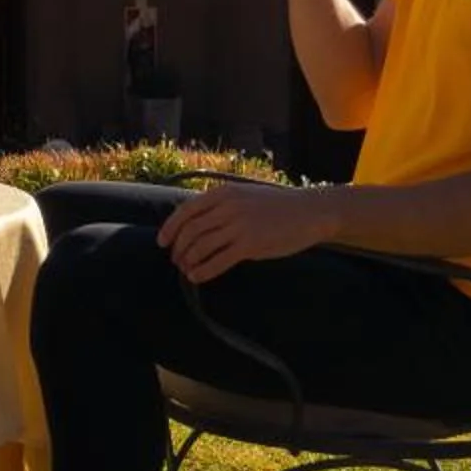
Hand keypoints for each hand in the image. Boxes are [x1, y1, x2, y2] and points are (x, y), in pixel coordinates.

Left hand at [157, 182, 340, 283]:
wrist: (309, 212)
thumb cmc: (276, 206)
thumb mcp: (244, 195)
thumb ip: (220, 205)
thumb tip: (194, 223)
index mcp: (223, 193)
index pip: (186, 210)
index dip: (170, 228)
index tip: (162, 242)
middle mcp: (228, 207)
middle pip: (190, 231)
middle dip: (178, 248)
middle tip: (176, 260)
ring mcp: (239, 226)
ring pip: (201, 247)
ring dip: (188, 261)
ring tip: (186, 269)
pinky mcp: (250, 245)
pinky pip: (218, 261)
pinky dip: (203, 271)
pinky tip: (197, 277)